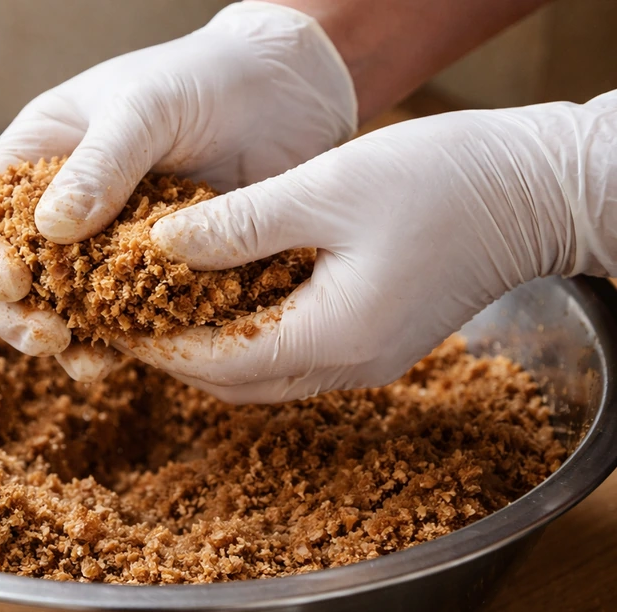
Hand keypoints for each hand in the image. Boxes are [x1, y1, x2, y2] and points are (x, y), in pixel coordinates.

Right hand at [0, 1, 356, 380]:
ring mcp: (111, 247)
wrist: (288, 94)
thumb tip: (51, 229)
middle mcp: (67, 207)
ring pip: (68, 308)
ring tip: (88, 364)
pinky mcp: (158, 276)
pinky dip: (127, 341)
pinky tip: (134, 357)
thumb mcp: (145, 107)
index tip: (11, 283)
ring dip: (70, 341)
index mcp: (41, 155)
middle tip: (48, 339)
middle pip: (15, 275)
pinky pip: (130, 318)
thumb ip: (101, 164)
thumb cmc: (207, 77)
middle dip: (19, 315)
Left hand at [121, 93, 616, 402]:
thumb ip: (240, 225)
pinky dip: (255, 342)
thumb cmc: (443, 180)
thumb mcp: (325, 190)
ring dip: (216, 355)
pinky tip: (231, 306)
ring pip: (268, 378)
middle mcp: (350, 366)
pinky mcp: (380, 342)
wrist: (540, 191)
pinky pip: (299, 360)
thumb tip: (165, 245)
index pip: (221, 365)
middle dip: (181, 360)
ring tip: (169, 316)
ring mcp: (369, 361)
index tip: (118, 327)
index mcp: (334, 337)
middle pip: (240, 385)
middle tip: (132, 324)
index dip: (163, 349)